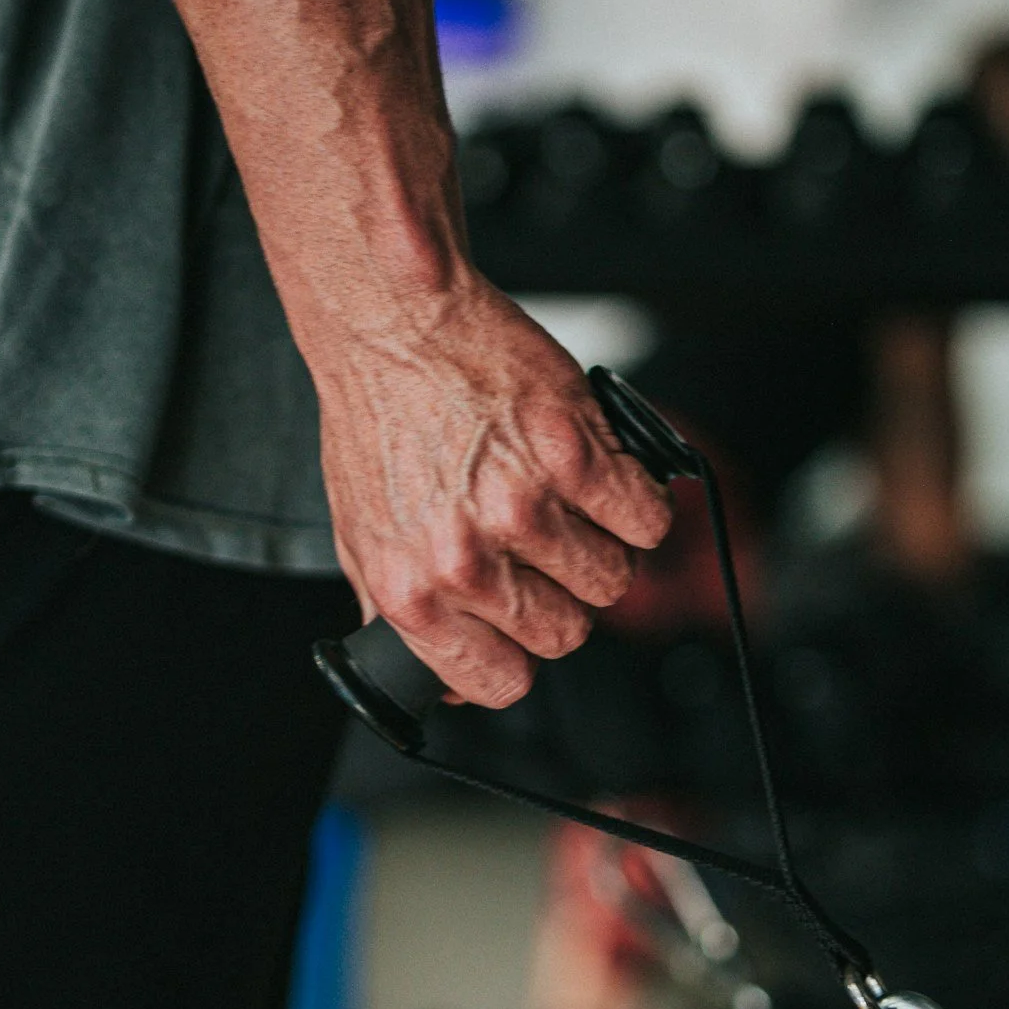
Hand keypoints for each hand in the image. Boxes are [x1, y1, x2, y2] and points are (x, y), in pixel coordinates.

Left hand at [311, 275, 672, 707]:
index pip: (500, 684)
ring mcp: (521, 509)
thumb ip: (401, 612)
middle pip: (567, 633)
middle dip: (563, 595)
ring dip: (601, 546)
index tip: (521, 623)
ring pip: (611, 579)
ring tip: (564, 501)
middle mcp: (465, 560)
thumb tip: (447, 679)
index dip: (519, 655)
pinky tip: (600, 475)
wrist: (392, 324)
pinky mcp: (572, 455)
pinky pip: (645, 520)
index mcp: (412, 592)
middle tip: (543, 546)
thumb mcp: (363, 535)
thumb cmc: (378, 418)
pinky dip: (636, 501)